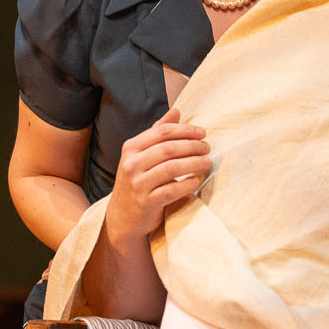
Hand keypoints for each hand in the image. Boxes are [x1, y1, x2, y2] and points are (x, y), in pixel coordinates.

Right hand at [105, 108, 209, 243]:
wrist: (121, 218)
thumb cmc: (137, 182)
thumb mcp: (141, 156)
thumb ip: (158, 134)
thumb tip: (176, 111)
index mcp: (131, 148)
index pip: (162, 132)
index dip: (185, 130)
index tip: (202, 132)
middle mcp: (132, 164)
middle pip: (168, 149)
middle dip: (192, 146)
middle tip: (207, 147)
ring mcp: (137, 184)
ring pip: (171, 168)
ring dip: (194, 163)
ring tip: (207, 162)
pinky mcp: (146, 202)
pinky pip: (171, 190)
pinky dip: (187, 184)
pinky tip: (196, 181)